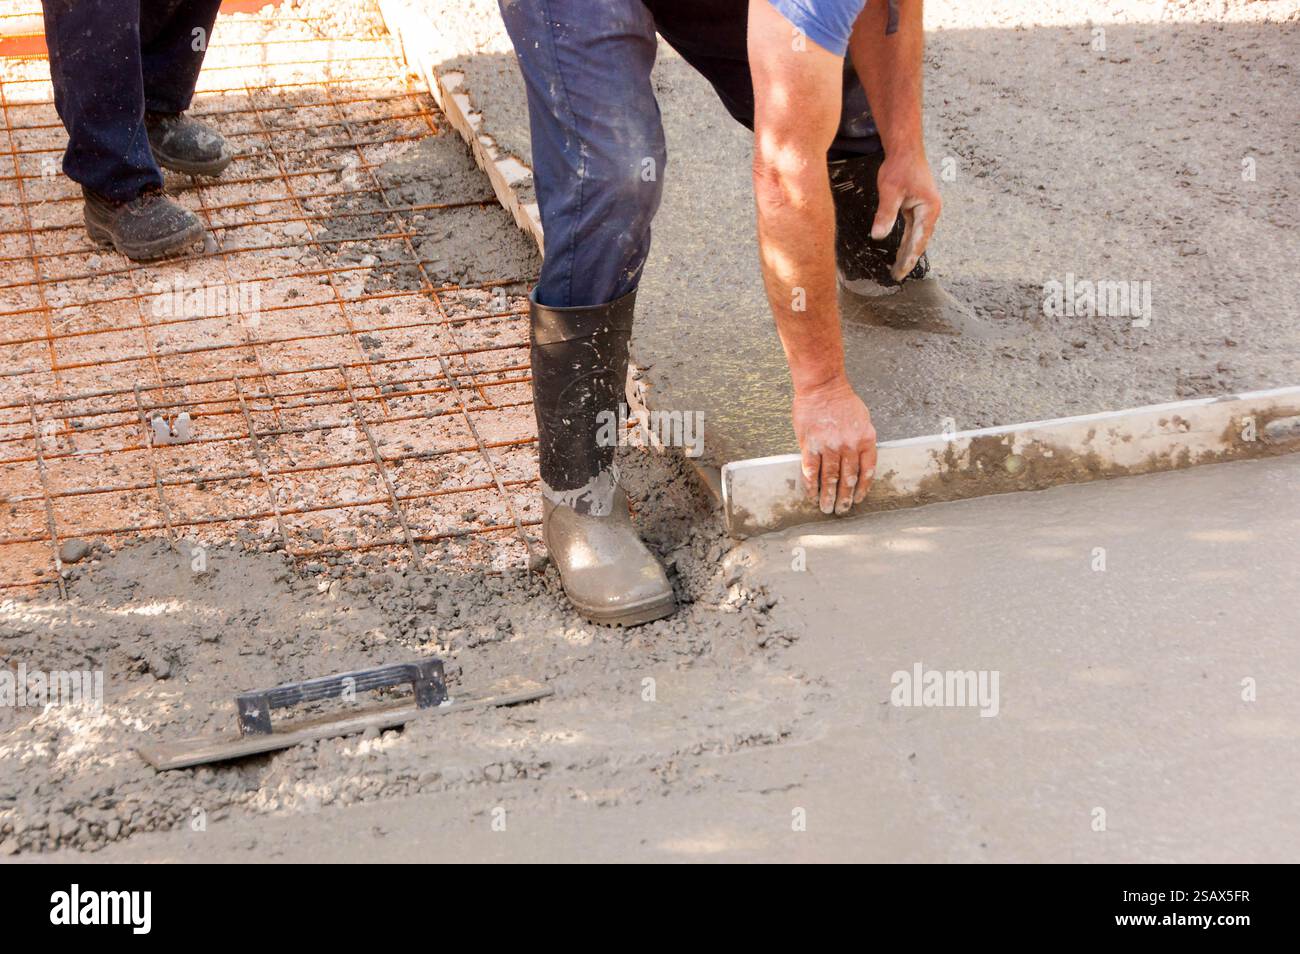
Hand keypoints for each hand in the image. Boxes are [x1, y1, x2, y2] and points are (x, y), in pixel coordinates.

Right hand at [791, 377, 877, 514]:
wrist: (822, 386)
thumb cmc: (842, 401)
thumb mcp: (863, 420)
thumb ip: (862, 442)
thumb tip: (860, 462)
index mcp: (865, 440)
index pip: (867, 472)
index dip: (862, 489)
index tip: (857, 500)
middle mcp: (849, 445)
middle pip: (848, 479)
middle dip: (844, 498)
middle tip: (841, 510)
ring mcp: (829, 446)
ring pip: (829, 478)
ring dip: (828, 496)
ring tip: (826, 509)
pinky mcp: (810, 445)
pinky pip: (811, 471)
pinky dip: (811, 485)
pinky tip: (811, 495)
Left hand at [870, 148, 941, 282]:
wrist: (905, 150)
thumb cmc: (899, 167)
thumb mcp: (889, 191)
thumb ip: (885, 214)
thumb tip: (877, 236)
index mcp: (928, 209)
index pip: (918, 239)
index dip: (909, 257)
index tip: (901, 272)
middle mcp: (930, 211)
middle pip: (919, 241)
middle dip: (908, 259)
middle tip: (897, 276)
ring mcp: (926, 209)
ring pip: (916, 236)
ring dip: (907, 251)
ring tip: (898, 269)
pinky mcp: (919, 207)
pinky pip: (913, 229)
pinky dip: (907, 241)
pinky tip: (901, 251)